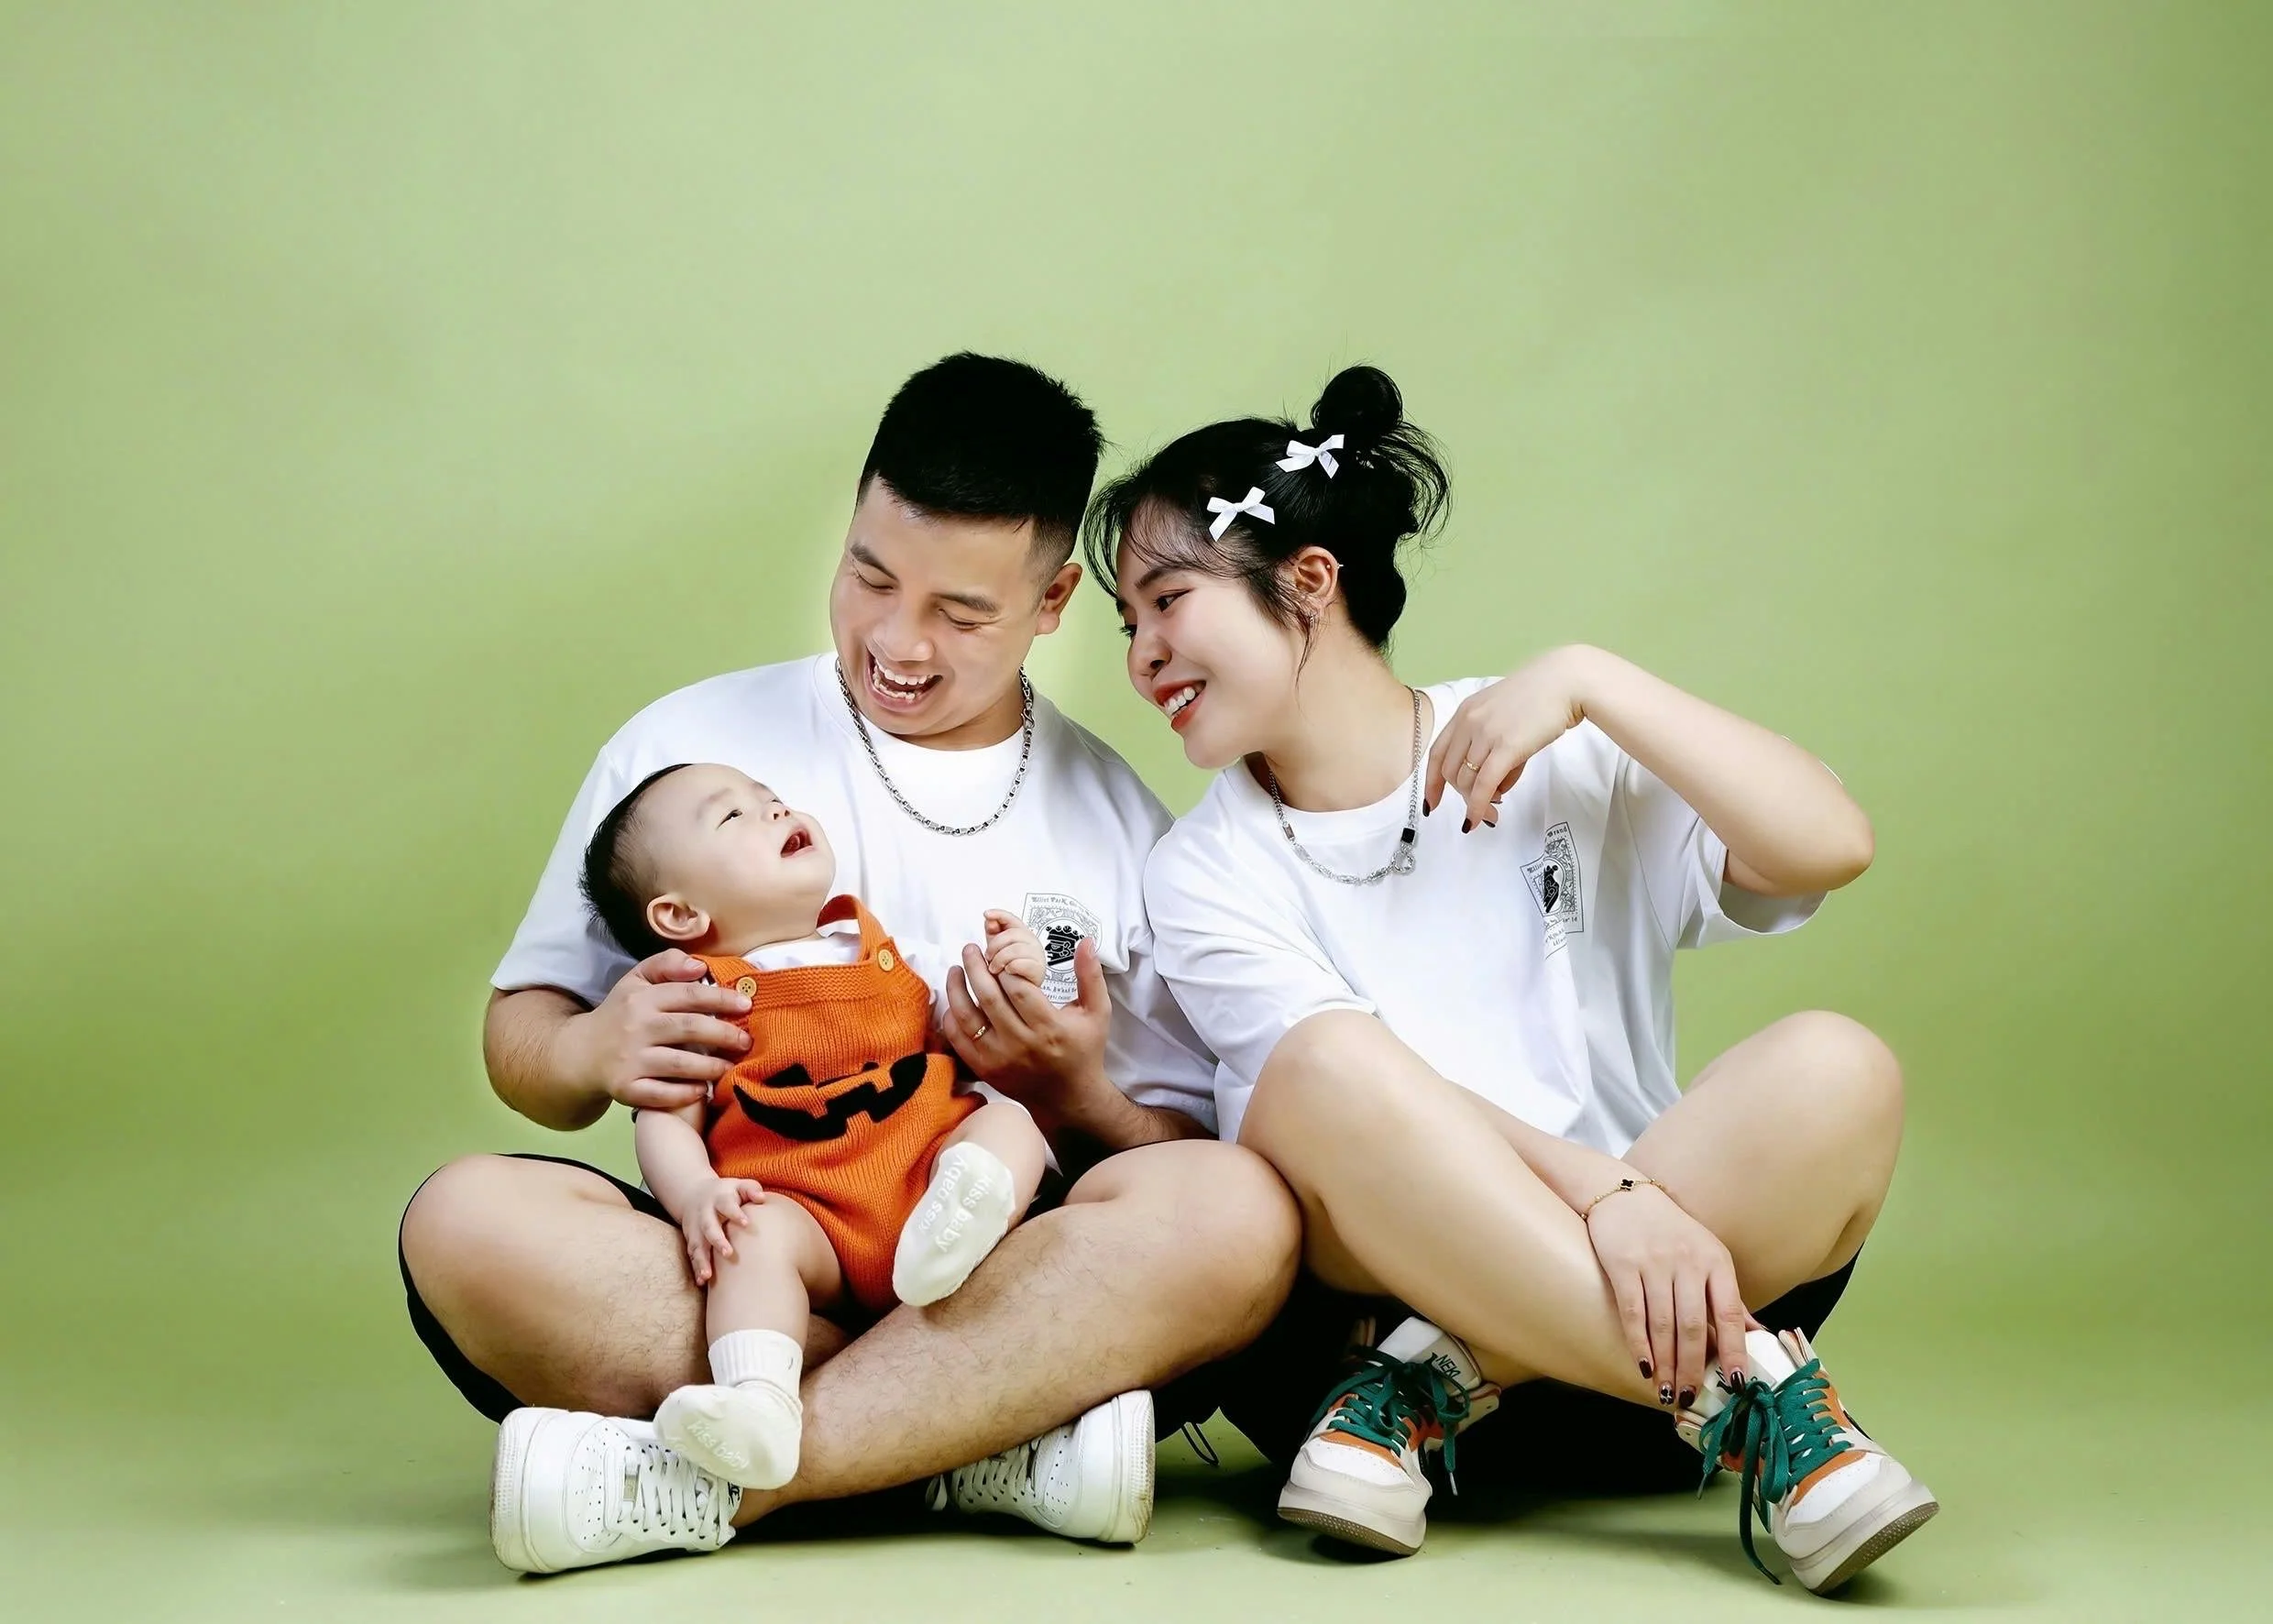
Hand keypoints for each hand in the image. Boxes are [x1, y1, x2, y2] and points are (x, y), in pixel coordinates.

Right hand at [559, 949, 751, 1111]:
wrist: (580, 1053)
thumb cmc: (620, 1014)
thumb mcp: (636, 981)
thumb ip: (666, 965)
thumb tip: (700, 967)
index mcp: (642, 998)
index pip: (689, 995)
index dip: (721, 999)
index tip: (746, 1006)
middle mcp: (636, 1027)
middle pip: (689, 1028)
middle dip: (724, 1034)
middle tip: (746, 1041)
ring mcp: (630, 1060)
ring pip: (679, 1064)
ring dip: (711, 1066)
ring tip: (730, 1065)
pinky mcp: (626, 1088)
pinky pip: (661, 1094)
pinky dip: (684, 1094)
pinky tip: (702, 1090)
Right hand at [680, 1177, 765, 1285]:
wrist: (694, 1194)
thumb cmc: (727, 1193)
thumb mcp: (738, 1185)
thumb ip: (751, 1190)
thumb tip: (762, 1198)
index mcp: (719, 1199)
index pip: (727, 1204)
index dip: (735, 1213)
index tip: (746, 1223)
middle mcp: (704, 1213)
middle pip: (709, 1227)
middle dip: (717, 1240)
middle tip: (728, 1253)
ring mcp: (695, 1227)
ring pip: (697, 1244)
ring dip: (702, 1260)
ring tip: (708, 1276)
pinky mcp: (691, 1239)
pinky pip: (692, 1255)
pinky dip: (696, 1267)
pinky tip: (702, 1281)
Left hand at [944, 932, 1110, 1114]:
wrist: (1068, 1098)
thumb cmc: (1083, 1051)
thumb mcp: (1097, 1013)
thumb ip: (1091, 976)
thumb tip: (1085, 941)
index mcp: (1050, 1028)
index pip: (1020, 989)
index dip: (1006, 965)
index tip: (1000, 952)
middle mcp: (1022, 1044)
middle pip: (990, 998)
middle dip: (976, 968)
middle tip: (970, 949)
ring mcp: (1000, 1059)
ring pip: (968, 1017)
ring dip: (957, 989)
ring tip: (956, 969)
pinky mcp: (985, 1070)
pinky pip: (959, 1040)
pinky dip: (951, 1018)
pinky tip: (954, 1000)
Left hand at [979, 910, 1047, 984]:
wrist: (1019, 992)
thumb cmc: (1009, 970)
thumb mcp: (998, 949)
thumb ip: (994, 933)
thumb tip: (989, 919)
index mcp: (1023, 935)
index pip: (1012, 919)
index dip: (999, 915)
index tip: (987, 914)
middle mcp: (1032, 943)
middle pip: (1012, 934)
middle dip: (995, 945)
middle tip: (988, 956)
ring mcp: (1037, 956)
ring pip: (1015, 949)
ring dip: (999, 959)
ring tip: (994, 968)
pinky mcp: (1037, 970)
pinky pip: (1020, 963)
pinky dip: (1009, 967)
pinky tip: (1007, 972)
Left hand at [1424, 646, 1593, 829]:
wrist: (1566, 682)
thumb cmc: (1541, 699)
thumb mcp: (1504, 717)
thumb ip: (1493, 748)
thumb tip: (1494, 788)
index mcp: (1465, 712)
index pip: (1436, 752)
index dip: (1432, 781)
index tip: (1433, 802)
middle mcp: (1469, 722)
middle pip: (1450, 771)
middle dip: (1461, 796)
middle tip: (1480, 808)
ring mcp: (1485, 734)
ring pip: (1466, 780)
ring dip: (1476, 802)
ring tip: (1493, 809)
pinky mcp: (1506, 747)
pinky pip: (1484, 784)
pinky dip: (1478, 806)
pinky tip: (1481, 818)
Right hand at [1583, 1179, 1753, 1409]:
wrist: (1625, 1196)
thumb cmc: (1673, 1232)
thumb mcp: (1708, 1256)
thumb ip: (1728, 1298)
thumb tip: (1758, 1337)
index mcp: (1716, 1262)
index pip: (1731, 1312)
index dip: (1735, 1350)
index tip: (1737, 1383)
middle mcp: (1688, 1262)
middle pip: (1694, 1325)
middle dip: (1693, 1367)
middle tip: (1691, 1398)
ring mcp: (1655, 1263)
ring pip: (1664, 1324)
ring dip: (1666, 1363)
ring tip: (1668, 1392)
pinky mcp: (1623, 1265)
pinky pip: (1633, 1313)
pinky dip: (1639, 1344)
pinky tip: (1644, 1366)